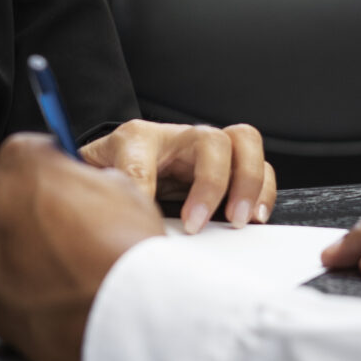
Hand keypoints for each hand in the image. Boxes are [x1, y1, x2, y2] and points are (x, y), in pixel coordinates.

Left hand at [0, 133, 165, 360]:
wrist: (119, 316)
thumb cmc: (122, 251)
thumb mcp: (122, 187)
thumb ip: (86, 179)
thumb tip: (82, 186)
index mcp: (18, 161)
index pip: (27, 154)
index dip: (50, 173)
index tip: (61, 188)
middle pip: (0, 196)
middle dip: (25, 210)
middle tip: (62, 231)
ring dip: (18, 249)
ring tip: (59, 267)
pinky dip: (14, 285)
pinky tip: (49, 291)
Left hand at [80, 118, 275, 231]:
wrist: (121, 164)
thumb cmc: (111, 172)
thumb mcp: (96, 181)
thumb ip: (101, 197)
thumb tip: (115, 223)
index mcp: (136, 139)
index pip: (141, 161)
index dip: (143, 191)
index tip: (145, 223)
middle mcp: (177, 137)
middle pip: (210, 140)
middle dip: (211, 183)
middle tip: (197, 223)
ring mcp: (206, 148)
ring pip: (244, 142)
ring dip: (247, 182)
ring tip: (238, 220)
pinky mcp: (228, 164)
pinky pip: (260, 165)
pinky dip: (264, 190)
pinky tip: (255, 217)